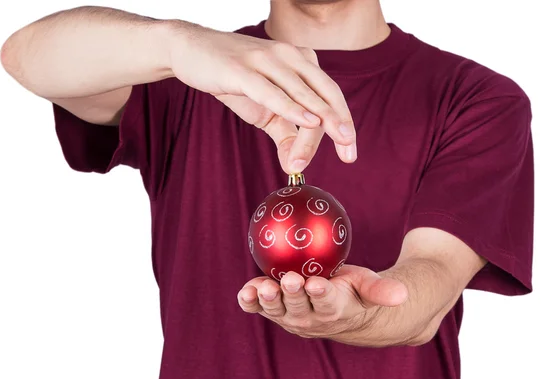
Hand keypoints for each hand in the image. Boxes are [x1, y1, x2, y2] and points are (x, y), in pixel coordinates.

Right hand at [168, 22, 356, 172]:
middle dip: (341, 123)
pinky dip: (292, 107)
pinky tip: (308, 121)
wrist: (191, 51)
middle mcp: (289, 55)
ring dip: (320, 124)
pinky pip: (273, 91)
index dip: (344, 123)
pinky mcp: (244, 69)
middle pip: (325, 93)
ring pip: (303, 94)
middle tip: (349, 152)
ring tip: (337, 144)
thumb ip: (284, 133)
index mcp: (300, 61)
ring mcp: (267, 59)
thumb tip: (295, 165)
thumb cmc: (233, 78)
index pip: (329, 95)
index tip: (350, 152)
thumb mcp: (264, 110)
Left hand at [237, 265, 407, 339]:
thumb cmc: (355, 293)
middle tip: (289, 280)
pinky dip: (250, 302)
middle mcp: (310, 318)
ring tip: (264, 287)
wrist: (338, 313)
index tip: (317, 284)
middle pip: (299, 307)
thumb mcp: (369, 286)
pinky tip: (245, 292)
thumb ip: (382, 290)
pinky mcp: (275, 312)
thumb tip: (401, 295)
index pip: (328, 303)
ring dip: (269, 299)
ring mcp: (290, 317)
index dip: (321, 294)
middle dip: (292, 294)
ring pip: (277, 310)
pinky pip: (259, 308)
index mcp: (335, 310)